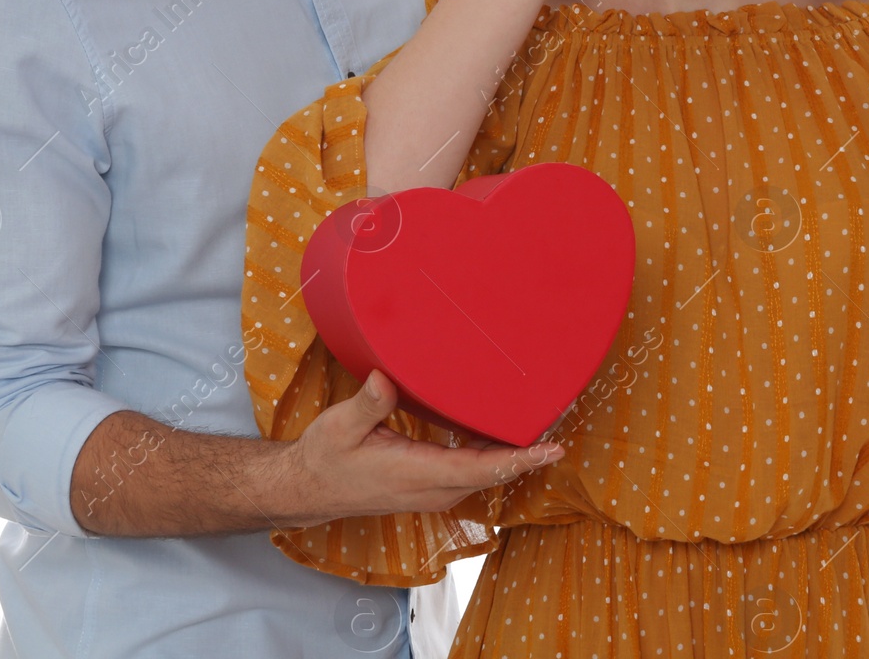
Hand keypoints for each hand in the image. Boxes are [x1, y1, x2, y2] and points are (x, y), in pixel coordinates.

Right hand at [282, 369, 562, 525]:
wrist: (308, 490)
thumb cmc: (324, 458)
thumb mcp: (339, 427)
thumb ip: (367, 405)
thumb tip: (385, 378)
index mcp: (416, 474)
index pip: (480, 468)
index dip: (519, 459)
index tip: (551, 449)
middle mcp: (432, 489)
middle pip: (493, 473)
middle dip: (528, 454)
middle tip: (560, 423)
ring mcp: (432, 491)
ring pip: (484, 474)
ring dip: (513, 455)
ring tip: (543, 426)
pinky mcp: (429, 486)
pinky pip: (472, 473)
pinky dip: (494, 457)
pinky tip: (504, 435)